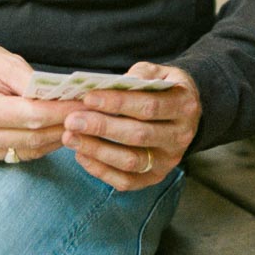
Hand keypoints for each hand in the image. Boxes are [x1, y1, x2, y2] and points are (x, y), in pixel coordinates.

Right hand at [0, 32, 81, 162]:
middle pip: (33, 138)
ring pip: (28, 151)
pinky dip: (39, 144)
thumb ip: (32, 81)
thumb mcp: (2, 60)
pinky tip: (55, 131)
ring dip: (55, 138)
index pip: (32, 117)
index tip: (86, 104)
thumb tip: (64, 96)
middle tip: (91, 114)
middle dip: (65, 126)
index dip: (63, 112)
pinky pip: (17, 154)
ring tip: (78, 122)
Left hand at [62, 61, 200, 190]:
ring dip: (97, 150)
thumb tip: (114, 84)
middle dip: (101, 127)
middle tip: (72, 120)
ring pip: (131, 161)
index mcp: (184, 106)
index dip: (117, 103)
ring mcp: (169, 160)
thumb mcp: (159, 73)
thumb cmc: (164, 88)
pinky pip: (127, 181)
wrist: (184, 113)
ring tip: (70, 138)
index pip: (149, 106)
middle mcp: (181, 136)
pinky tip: (81, 155)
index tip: (88, 98)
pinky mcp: (155, 177)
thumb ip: (140, 74)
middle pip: (138, 135)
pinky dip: (101, 171)